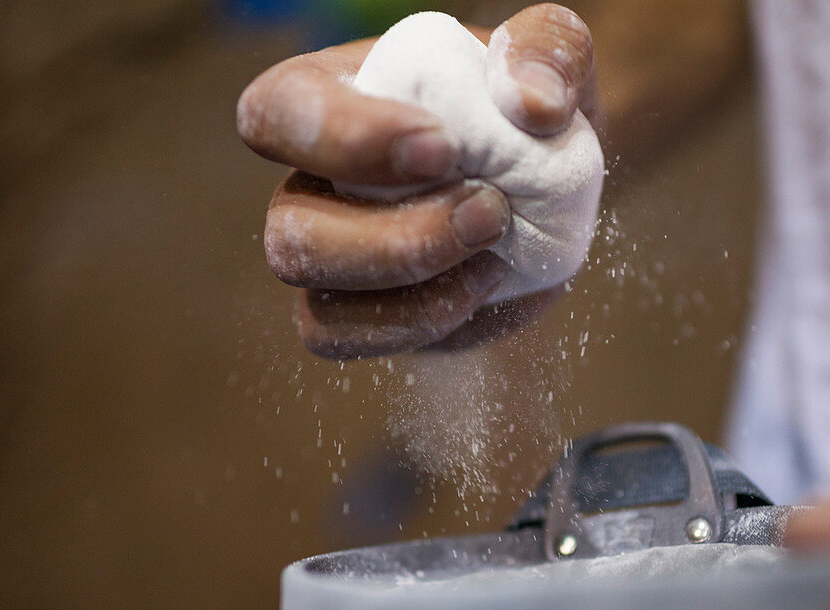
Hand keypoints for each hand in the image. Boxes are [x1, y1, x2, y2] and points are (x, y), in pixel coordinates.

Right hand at [236, 4, 596, 358]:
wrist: (550, 190)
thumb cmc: (527, 111)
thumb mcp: (551, 57)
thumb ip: (547, 51)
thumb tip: (531, 102)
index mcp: (331, 96)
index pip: (277, 113)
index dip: (342, 138)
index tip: (441, 148)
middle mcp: (311, 181)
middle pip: (289, 231)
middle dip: (396, 240)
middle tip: (490, 211)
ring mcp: (329, 256)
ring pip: (315, 300)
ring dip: (412, 289)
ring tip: (493, 251)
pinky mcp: (357, 313)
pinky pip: (345, 339)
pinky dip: (420, 324)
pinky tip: (484, 285)